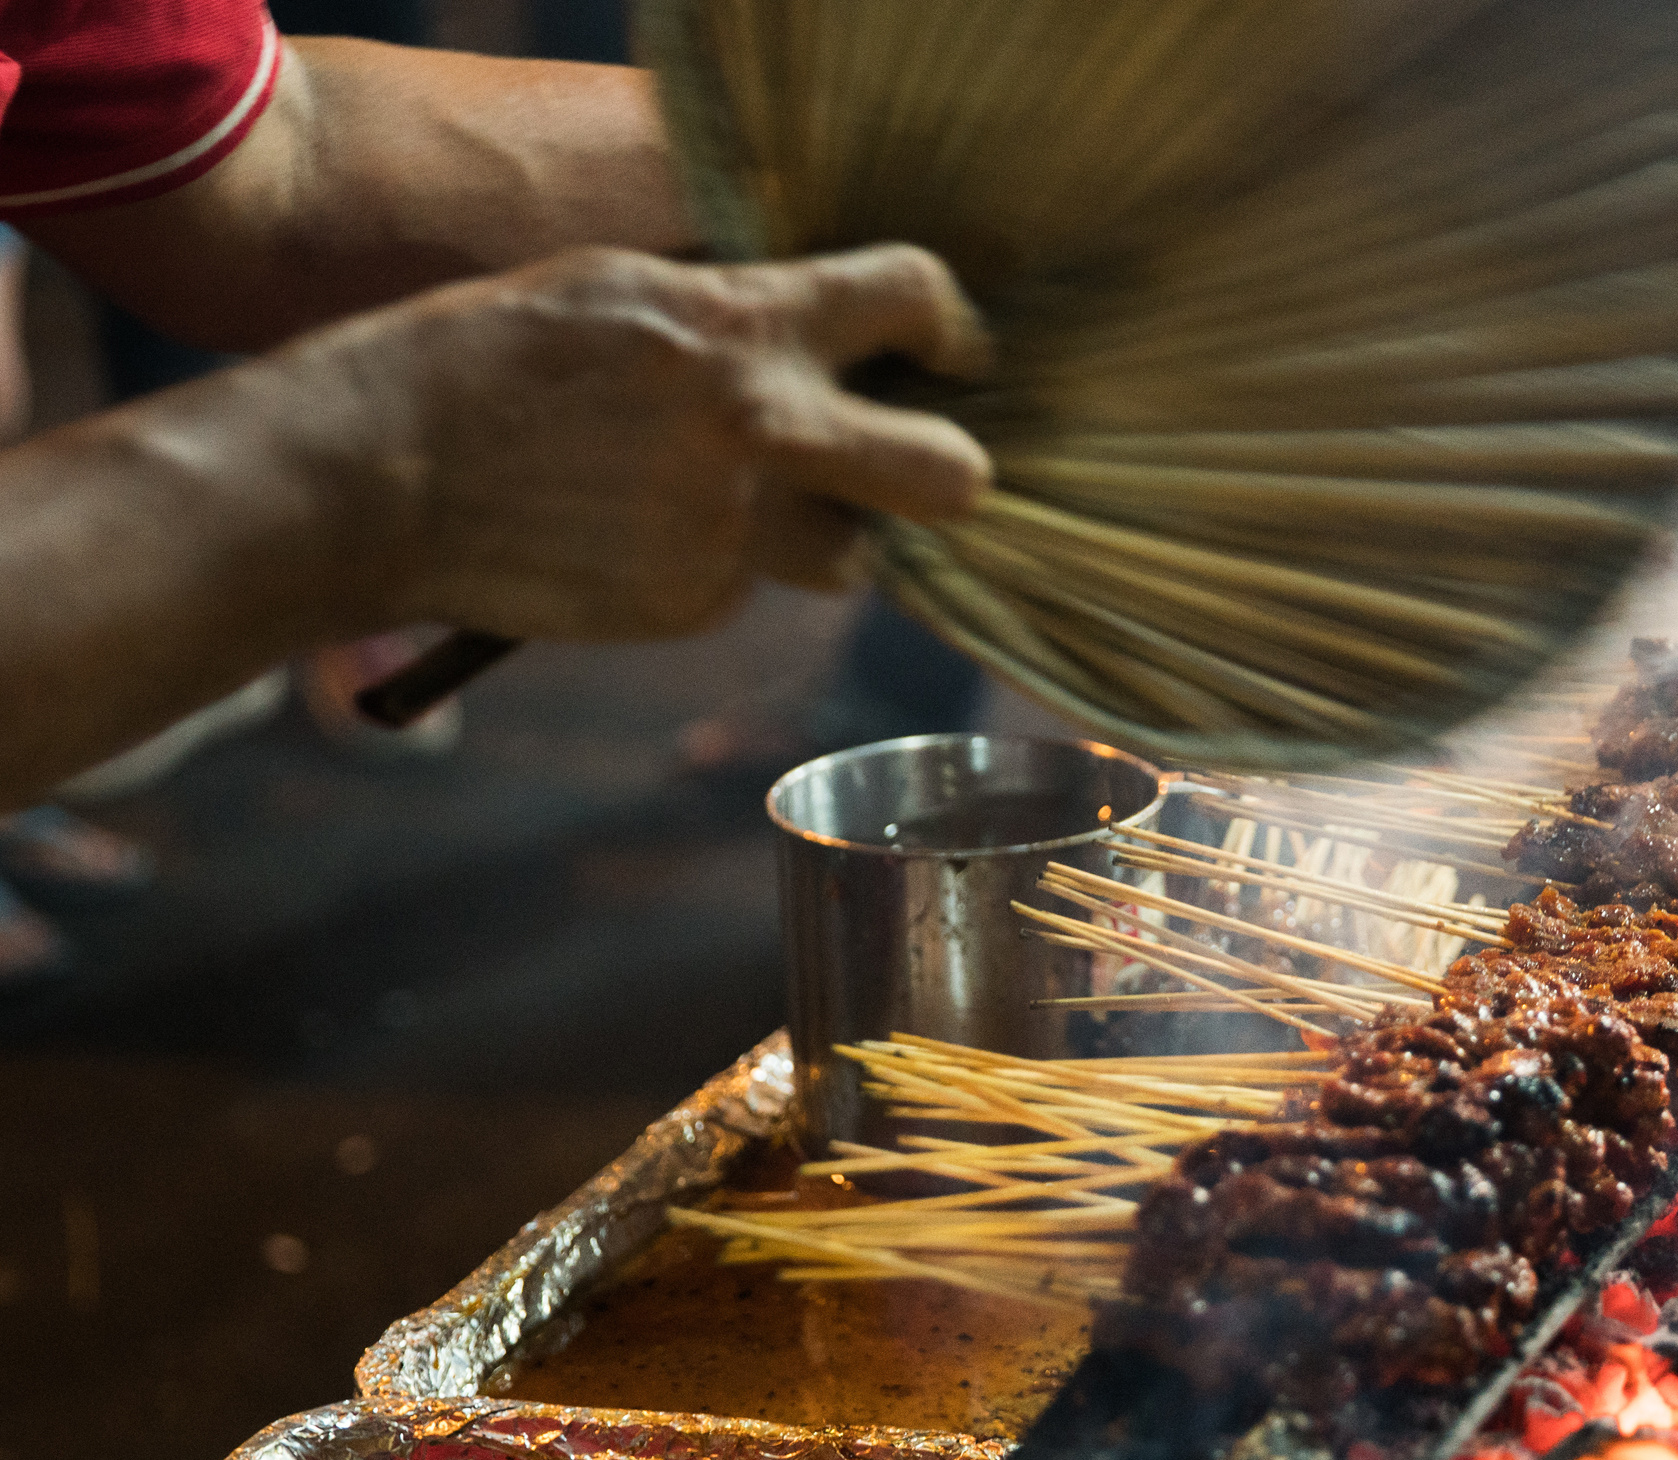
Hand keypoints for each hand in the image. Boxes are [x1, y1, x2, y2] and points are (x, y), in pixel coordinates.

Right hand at [291, 242, 992, 639]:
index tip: (948, 352)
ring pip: (851, 556)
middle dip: (949, 476)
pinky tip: (634, 532)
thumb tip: (823, 334)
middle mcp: (761, 432)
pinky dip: (713, 566)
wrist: (380, 471)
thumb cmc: (489, 360)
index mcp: (744, 328)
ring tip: (735, 500)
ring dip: (823, 535)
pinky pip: (748, 586)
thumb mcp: (622, 289)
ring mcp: (733, 531)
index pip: (913, 298)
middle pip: (949, 477)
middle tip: (913, 468)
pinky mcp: (693, 603)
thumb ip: (737, 314)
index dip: (949, 325)